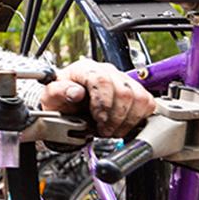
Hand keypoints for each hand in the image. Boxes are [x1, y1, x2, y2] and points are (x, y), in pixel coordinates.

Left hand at [41, 58, 156, 136]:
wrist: (67, 105)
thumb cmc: (60, 99)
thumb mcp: (51, 96)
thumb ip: (58, 91)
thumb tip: (75, 92)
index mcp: (86, 69)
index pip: (102, 80)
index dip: (103, 103)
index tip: (98, 119)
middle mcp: (107, 71)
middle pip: (124, 92)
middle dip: (115, 117)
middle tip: (104, 130)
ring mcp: (123, 80)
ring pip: (140, 98)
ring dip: (127, 120)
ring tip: (112, 129)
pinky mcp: (136, 91)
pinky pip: (147, 104)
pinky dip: (137, 119)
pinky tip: (122, 125)